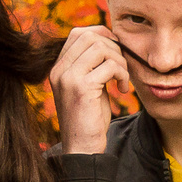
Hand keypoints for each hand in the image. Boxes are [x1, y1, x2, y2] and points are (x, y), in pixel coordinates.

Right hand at [49, 26, 130, 154]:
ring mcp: (68, 78)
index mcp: (58, 68)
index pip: (78, 34)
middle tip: (122, 67)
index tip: (116, 51)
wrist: (82, 148)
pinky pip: (109, 66)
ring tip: (122, 79)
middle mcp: (59, 70)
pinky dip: (122, 74)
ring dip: (119, 61)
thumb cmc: (89, 119)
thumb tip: (111, 42)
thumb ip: (92, 66)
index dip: (101, 35)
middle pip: (90, 36)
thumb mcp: (88, 86)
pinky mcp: (81, 88)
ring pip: (101, 47)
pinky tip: (122, 90)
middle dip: (113, 47)